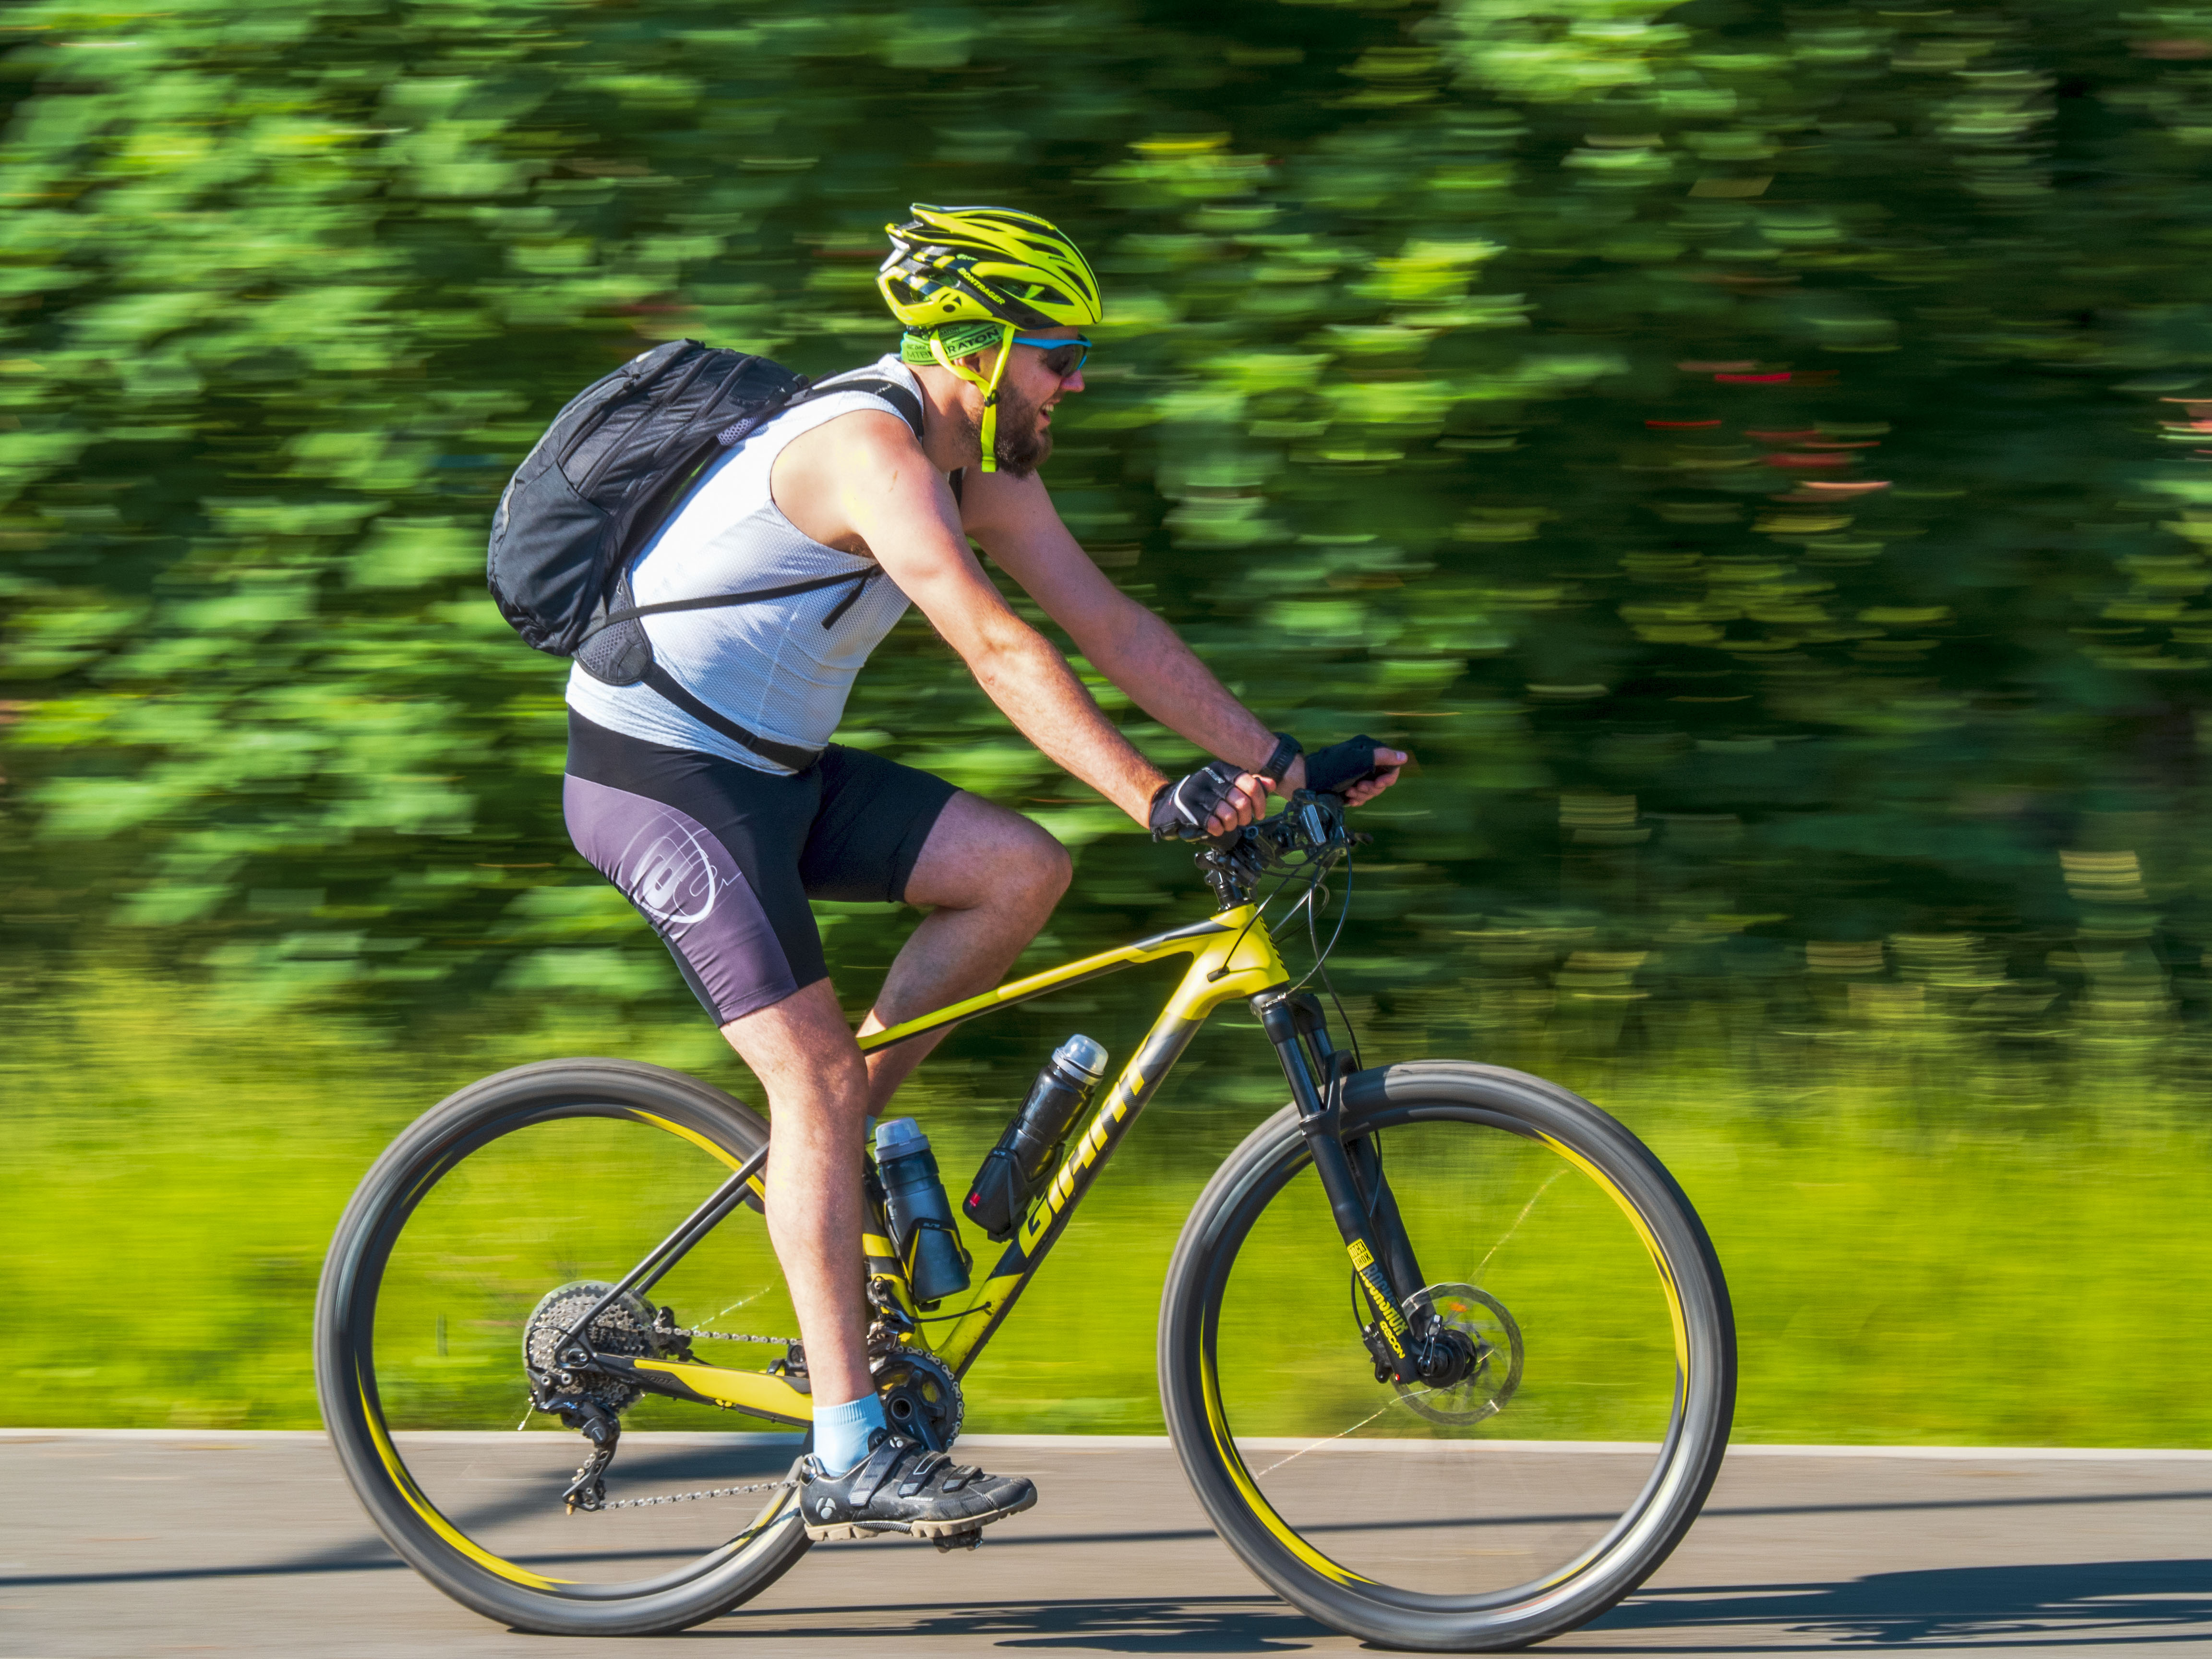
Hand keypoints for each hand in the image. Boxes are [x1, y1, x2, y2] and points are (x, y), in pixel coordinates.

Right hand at [1149, 761, 1272, 840]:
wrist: (1170, 803)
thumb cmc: (1205, 795)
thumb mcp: (1226, 784)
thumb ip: (1249, 784)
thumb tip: (1271, 784)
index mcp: (1221, 769)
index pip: (1250, 783)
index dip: (1260, 801)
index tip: (1259, 813)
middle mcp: (1209, 778)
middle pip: (1241, 802)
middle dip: (1245, 817)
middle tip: (1241, 821)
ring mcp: (1197, 793)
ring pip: (1228, 815)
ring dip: (1231, 825)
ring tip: (1228, 824)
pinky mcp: (1188, 809)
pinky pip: (1213, 824)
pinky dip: (1218, 830)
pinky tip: (1216, 828)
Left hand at [1294, 735, 1407, 806]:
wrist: (1306, 781)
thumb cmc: (1332, 769)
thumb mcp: (1359, 760)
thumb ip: (1382, 756)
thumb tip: (1404, 756)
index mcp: (1367, 751)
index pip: (1391, 766)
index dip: (1388, 777)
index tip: (1379, 783)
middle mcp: (1364, 762)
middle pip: (1382, 781)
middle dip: (1372, 787)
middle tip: (1358, 787)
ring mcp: (1356, 775)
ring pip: (1372, 791)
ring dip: (1363, 795)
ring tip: (1350, 792)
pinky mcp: (1349, 786)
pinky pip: (1362, 796)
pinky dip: (1357, 799)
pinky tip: (1348, 799)